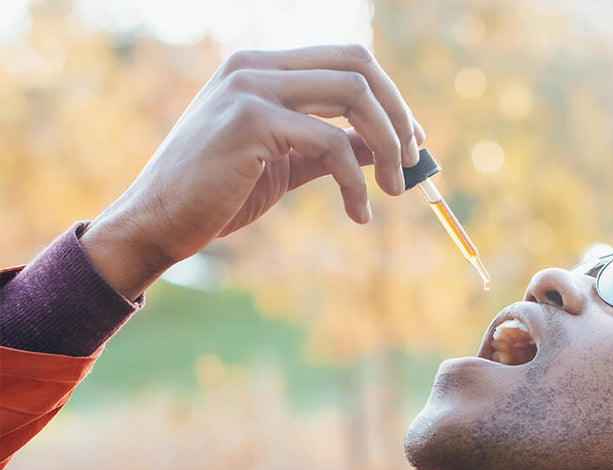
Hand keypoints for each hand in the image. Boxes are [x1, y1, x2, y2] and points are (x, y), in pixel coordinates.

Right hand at [81, 45, 423, 298]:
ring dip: (387, 145)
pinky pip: (332, 144)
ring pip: (354, 95)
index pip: (345, 59)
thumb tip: (380, 147)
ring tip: (393, 193)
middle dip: (398, 115)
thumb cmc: (216, 196)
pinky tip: (358, 213)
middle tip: (411, 165)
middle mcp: (257, 66)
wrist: (158, 222)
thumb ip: (328, 148)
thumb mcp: (283, 165)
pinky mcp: (252, 123)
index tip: (410, 142)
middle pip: (358, 65)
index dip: (389, 98)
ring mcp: (252, 88)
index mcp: (262, 68)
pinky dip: (356, 183)